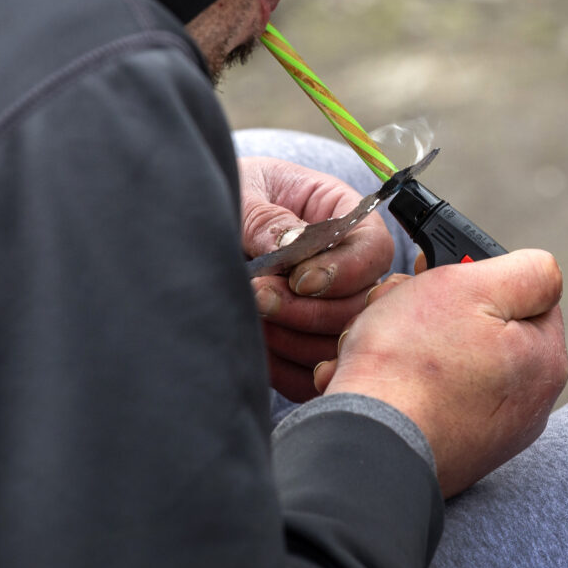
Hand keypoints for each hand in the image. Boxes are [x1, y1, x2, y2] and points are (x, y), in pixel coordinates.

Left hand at [238, 156, 396, 401]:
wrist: (194, 220)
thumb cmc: (227, 192)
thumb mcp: (243, 192)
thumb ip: (266, 219)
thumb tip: (290, 246)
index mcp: (341, 214)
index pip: (373, 249)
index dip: (346, 271)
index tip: (300, 279)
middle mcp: (345, 265)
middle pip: (360, 305)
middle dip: (310, 309)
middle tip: (259, 297)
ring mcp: (327, 307)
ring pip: (338, 344)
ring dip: (294, 339)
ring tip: (250, 316)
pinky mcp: (302, 344)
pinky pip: (310, 375)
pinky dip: (284, 369)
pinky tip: (254, 346)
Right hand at [314, 250, 567, 497]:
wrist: (368, 444)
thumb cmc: (413, 361)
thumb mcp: (471, 287)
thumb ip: (524, 271)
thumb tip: (543, 273)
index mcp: (545, 361)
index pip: (525, 293)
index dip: (478, 275)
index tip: (437, 275)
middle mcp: (528, 404)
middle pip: (482, 327)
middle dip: (436, 310)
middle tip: (396, 308)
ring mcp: (490, 435)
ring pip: (450, 362)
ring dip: (410, 344)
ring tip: (376, 345)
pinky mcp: (452, 454)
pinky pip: (430, 401)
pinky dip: (402, 385)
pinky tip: (375, 382)